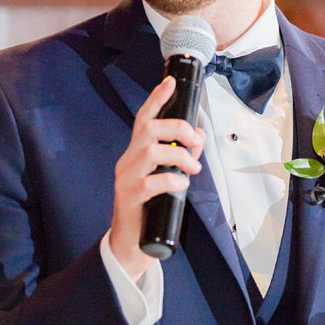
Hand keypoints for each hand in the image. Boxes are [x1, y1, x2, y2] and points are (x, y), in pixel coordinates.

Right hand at [108, 76, 205, 278]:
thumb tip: (199, 136)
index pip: (144, 118)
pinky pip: (151, 182)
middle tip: (195, 144)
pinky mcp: (128, 197)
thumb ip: (181, 157)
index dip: (157, 99)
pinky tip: (181, 186)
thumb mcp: (167, 177)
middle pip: (149, 129)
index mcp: (135, 153)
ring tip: (192, 169)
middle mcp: (127, 161)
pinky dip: (172, 180)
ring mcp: (125, 178)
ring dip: (179, 156)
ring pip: (151, 151)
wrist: (130, 242)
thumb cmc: (149, 207)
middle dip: (179, 130)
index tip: (170, 82)